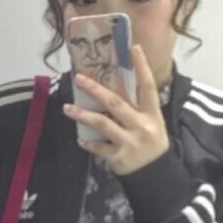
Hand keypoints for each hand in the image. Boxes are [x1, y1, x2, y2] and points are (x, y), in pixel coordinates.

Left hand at [63, 45, 169, 175]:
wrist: (156, 175)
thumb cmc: (151, 143)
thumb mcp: (152, 123)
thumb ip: (137, 107)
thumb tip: (115, 86)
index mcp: (152, 114)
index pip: (147, 86)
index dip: (141, 67)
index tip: (133, 47)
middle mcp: (141, 126)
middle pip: (115, 103)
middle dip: (95, 90)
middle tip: (79, 78)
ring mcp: (129, 142)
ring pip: (102, 124)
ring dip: (82, 115)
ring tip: (67, 108)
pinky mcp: (118, 158)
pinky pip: (98, 147)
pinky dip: (88, 143)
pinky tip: (80, 139)